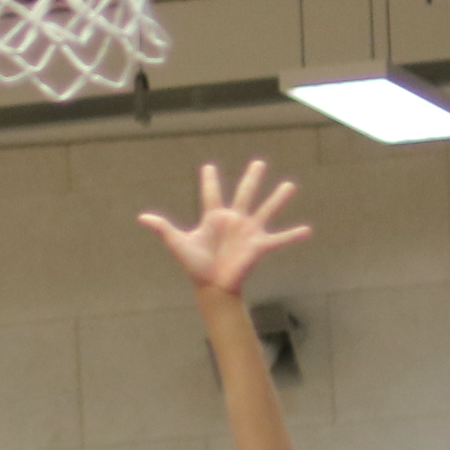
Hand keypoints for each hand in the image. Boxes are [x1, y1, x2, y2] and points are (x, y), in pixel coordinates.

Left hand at [142, 160, 308, 298]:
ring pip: (266, 209)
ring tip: (290, 185)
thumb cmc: (195, 266)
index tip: (208, 167)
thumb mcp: (178, 243)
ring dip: (278, 198)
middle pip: (244, 193)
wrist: (211, 287)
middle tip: (259, 162)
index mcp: (214, 217)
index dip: (209, 181)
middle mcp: (234, 220)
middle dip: (252, 178)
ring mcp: (248, 231)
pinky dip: (293, 235)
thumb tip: (141, 218)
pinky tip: (307, 230)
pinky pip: (279, 239)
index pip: (211, 194)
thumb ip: (163, 228)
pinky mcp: (259, 245)